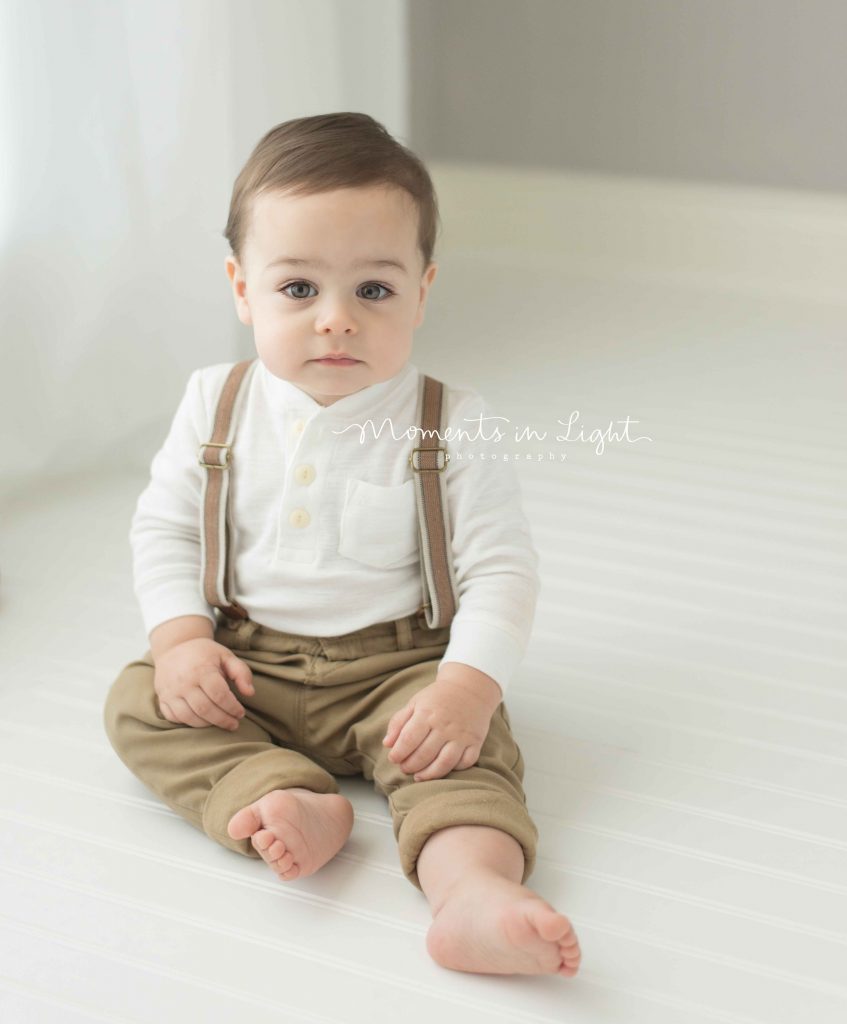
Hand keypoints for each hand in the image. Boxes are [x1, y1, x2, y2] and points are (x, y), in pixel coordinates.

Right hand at [154, 638, 254, 730]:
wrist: (175, 646)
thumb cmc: (205, 654)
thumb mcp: (226, 656)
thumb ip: (241, 672)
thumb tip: (250, 693)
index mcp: (201, 669)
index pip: (219, 695)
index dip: (232, 707)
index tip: (241, 713)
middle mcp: (183, 682)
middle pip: (205, 709)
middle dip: (222, 720)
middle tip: (234, 724)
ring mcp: (170, 691)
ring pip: (189, 717)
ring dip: (207, 724)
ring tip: (219, 722)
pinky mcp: (162, 698)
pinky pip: (173, 718)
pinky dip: (188, 723)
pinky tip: (201, 720)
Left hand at [382, 670, 499, 780]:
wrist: (470, 688)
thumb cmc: (437, 698)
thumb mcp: (415, 703)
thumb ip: (398, 722)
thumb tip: (387, 744)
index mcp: (427, 713)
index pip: (409, 739)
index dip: (398, 753)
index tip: (393, 758)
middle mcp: (445, 725)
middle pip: (425, 754)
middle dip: (410, 766)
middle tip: (404, 768)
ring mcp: (462, 735)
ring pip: (444, 763)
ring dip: (428, 774)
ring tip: (418, 776)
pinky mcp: (475, 742)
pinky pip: (466, 763)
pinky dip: (454, 770)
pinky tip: (441, 768)